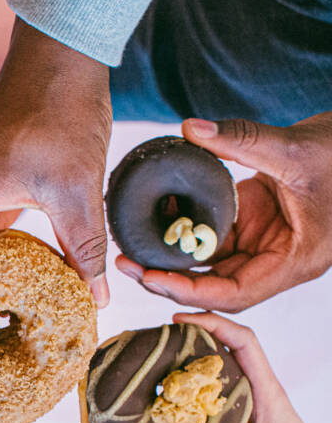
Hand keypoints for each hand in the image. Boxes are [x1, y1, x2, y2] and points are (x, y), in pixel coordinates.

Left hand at [117, 112, 331, 311]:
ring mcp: (263, 246)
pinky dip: (183, 235)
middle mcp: (277, 262)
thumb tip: (190, 129)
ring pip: (210, 268)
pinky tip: (153, 224)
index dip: (191, 291)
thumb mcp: (293, 147)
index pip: (235, 293)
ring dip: (171, 262)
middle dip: (169, 281)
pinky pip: (212, 241)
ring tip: (130, 249)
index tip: (151, 277)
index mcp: (296, 261)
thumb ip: (242, 140)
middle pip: (215, 288)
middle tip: (127, 264)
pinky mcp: (252, 228)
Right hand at [164, 313, 331, 422]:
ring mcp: (244, 415)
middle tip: (155, 342)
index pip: (245, 344)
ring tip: (150, 369)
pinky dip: (184, 402)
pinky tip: (161, 408)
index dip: (214, 325)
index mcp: (268, 397)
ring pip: (212, 380)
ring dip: (185, 370)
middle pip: (223, 354)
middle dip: (191, 340)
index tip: (180, 322)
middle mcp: (256, 399)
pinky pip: (206, 408)